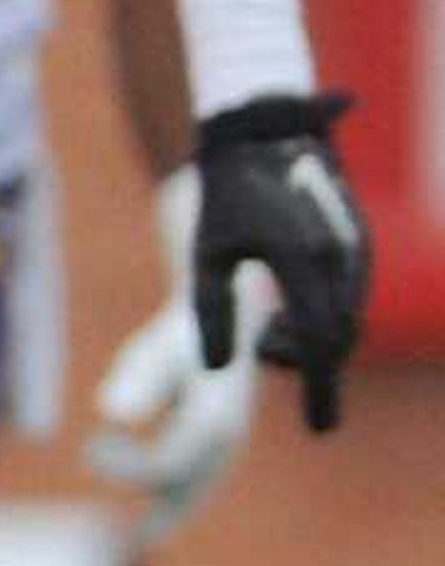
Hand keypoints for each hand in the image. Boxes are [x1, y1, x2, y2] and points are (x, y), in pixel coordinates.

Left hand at [85, 292, 258, 545]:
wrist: (224, 310)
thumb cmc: (181, 330)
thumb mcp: (155, 348)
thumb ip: (138, 381)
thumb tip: (112, 414)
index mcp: (213, 422)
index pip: (163, 470)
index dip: (122, 468)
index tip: (90, 444)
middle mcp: (228, 438)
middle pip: (188, 492)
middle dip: (161, 514)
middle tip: (135, 538)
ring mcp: (228, 440)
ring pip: (200, 490)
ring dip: (174, 514)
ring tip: (144, 539)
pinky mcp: (222, 438)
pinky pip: (200, 479)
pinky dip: (180, 500)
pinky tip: (155, 521)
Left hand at [189, 97, 368, 433]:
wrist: (267, 133)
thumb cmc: (227, 196)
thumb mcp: (207, 255)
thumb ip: (210, 313)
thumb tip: (216, 369)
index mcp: (303, 261)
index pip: (318, 343)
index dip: (320, 391)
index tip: (321, 431)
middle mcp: (340, 256)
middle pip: (335, 338)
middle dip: (302, 359)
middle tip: (261, 348)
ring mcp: (356, 248)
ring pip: (345, 318)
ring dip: (309, 336)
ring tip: (266, 324)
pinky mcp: (358, 241)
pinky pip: (347, 296)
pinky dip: (321, 314)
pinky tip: (285, 307)